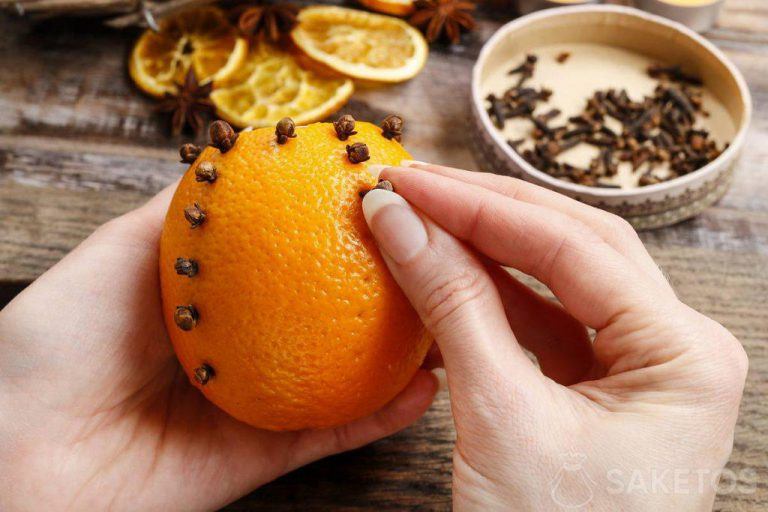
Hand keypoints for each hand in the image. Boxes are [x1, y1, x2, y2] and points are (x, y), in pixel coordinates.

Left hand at [0, 183, 437, 510]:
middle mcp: (240, 346)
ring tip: (451, 317)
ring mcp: (255, 400)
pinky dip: (383, 414)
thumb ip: (176, 212)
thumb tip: (232, 158)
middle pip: (321, 313)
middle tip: (431, 256)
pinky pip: (333, 431)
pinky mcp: (263, 454)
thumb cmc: (54, 346)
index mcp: (208, 300)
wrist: (24, 460)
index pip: (284, 259)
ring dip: (397, 352)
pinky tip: (427, 385)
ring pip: (342, 374)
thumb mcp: (114, 253)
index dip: (331, 230)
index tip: (380, 201)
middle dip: (378, 288)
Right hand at [362, 162, 747, 510]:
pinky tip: (441, 271)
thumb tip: (400, 223)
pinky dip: (486, 296)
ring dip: (482, 249)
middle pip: (573, 247)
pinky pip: (538, 322)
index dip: (483, 207)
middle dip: (487, 214)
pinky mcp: (591, 389)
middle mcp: (671, 350)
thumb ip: (452, 306)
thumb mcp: (499, 417)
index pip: (575, 247)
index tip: (413, 184)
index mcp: (683, 355)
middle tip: (413, 187)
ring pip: (554, 281)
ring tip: (418, 219)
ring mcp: (632, 369)